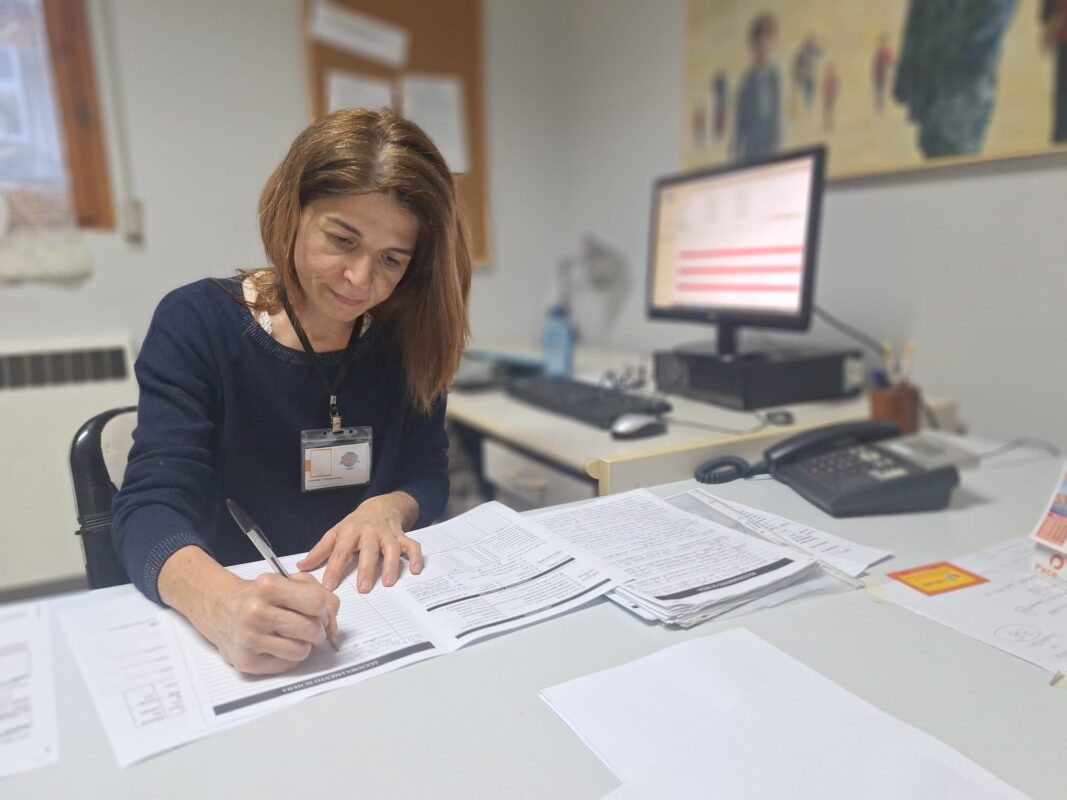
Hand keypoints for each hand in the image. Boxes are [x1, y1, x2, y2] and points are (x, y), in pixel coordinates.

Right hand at [209, 571, 339, 673]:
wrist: (222, 610)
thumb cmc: (261, 597)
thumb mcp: (289, 582)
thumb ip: (319, 593)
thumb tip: (333, 621)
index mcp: (268, 586)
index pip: (316, 602)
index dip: (325, 609)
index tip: (320, 611)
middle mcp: (256, 612)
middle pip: (311, 629)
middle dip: (318, 630)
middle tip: (308, 626)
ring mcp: (249, 638)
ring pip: (302, 651)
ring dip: (304, 645)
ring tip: (291, 636)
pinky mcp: (247, 661)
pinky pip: (287, 665)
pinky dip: (289, 657)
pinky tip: (276, 645)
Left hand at [297, 492, 423, 592]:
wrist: (380, 506)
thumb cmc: (355, 524)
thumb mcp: (336, 533)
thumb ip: (320, 551)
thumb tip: (301, 567)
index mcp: (350, 531)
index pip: (340, 552)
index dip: (334, 569)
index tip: (329, 586)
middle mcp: (370, 532)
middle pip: (368, 551)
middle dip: (366, 569)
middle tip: (363, 588)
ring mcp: (387, 534)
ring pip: (391, 548)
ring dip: (391, 565)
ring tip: (388, 582)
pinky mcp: (402, 536)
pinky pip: (412, 545)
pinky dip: (416, 557)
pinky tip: (416, 570)